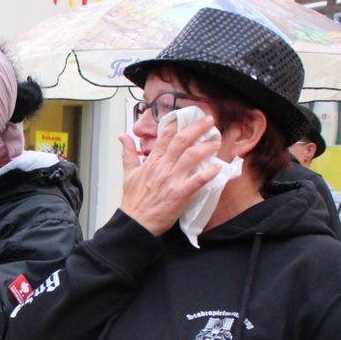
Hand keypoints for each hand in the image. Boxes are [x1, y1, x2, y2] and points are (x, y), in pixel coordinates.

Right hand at [119, 116, 221, 236]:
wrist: (135, 222)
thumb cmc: (133, 200)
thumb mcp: (128, 173)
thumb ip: (128, 153)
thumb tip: (122, 136)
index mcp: (152, 161)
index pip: (165, 136)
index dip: (178, 123)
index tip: (190, 116)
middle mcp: (163, 167)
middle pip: (182, 141)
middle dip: (197, 128)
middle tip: (209, 121)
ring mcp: (172, 180)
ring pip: (191, 157)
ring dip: (206, 147)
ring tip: (216, 141)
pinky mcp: (180, 194)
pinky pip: (197, 181)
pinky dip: (208, 173)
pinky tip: (218, 167)